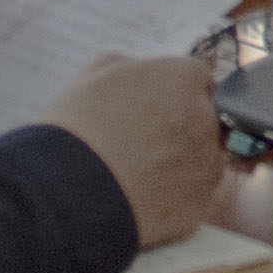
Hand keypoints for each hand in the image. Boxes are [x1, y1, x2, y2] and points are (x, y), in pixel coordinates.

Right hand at [39, 53, 231, 244]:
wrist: (67, 194)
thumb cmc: (76, 131)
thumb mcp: (95, 74)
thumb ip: (131, 66)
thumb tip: (141, 72)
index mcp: (183, 79)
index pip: (198, 79)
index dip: (175, 94)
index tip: (156, 109)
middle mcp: (205, 119)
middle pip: (205, 119)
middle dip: (182, 128)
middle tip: (143, 143)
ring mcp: (206, 165)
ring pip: (204, 160)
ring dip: (182, 163)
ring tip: (139, 174)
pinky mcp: (199, 206)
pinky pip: (194, 197)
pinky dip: (175, 197)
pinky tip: (143, 197)